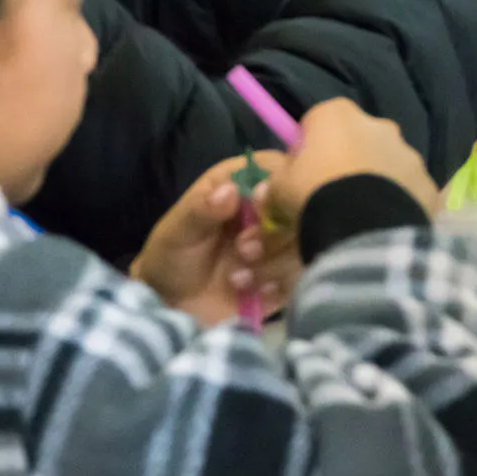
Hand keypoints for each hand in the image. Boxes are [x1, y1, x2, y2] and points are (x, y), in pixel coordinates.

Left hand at [131, 154, 301, 326]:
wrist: (172, 306)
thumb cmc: (171, 257)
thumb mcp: (178, 232)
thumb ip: (201, 210)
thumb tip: (230, 190)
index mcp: (242, 184)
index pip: (278, 169)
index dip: (277, 185)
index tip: (257, 208)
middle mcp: (268, 209)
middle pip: (302, 206)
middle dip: (275, 231)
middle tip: (244, 250)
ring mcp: (282, 243)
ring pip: (305, 242)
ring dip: (274, 262)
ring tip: (238, 278)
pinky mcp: (288, 274)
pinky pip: (302, 274)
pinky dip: (280, 284)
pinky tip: (253, 292)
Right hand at [265, 98, 441, 221]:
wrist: (363, 226)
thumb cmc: (314, 195)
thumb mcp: (279, 188)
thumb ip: (275, 182)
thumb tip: (270, 188)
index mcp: (338, 114)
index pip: (316, 122)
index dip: (306, 148)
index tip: (301, 174)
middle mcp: (377, 124)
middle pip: (355, 140)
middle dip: (344, 162)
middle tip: (330, 196)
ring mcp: (407, 152)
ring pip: (384, 164)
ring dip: (373, 182)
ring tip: (358, 214)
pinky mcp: (426, 181)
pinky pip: (406, 189)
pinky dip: (396, 202)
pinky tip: (382, 224)